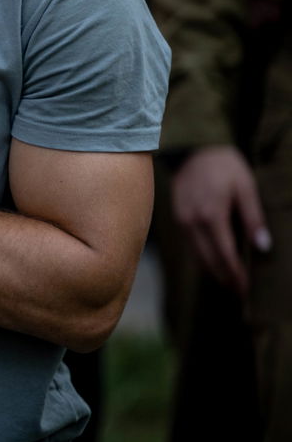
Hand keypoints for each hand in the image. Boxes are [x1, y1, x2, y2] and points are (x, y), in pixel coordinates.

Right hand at [170, 145, 270, 296]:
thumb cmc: (224, 165)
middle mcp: (193, 222)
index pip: (225, 254)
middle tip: (238, 292)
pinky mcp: (177, 217)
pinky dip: (202, 256)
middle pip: (208, 259)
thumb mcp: (245, 187)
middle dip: (224, 277)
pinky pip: (191, 243)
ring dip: (212, 269)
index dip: (236, 274)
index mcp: (212, 216)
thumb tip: (263, 247)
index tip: (245, 290)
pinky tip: (213, 259)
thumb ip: (253, 218)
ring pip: (197, 254)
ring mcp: (182, 220)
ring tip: (227, 281)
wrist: (192, 149)